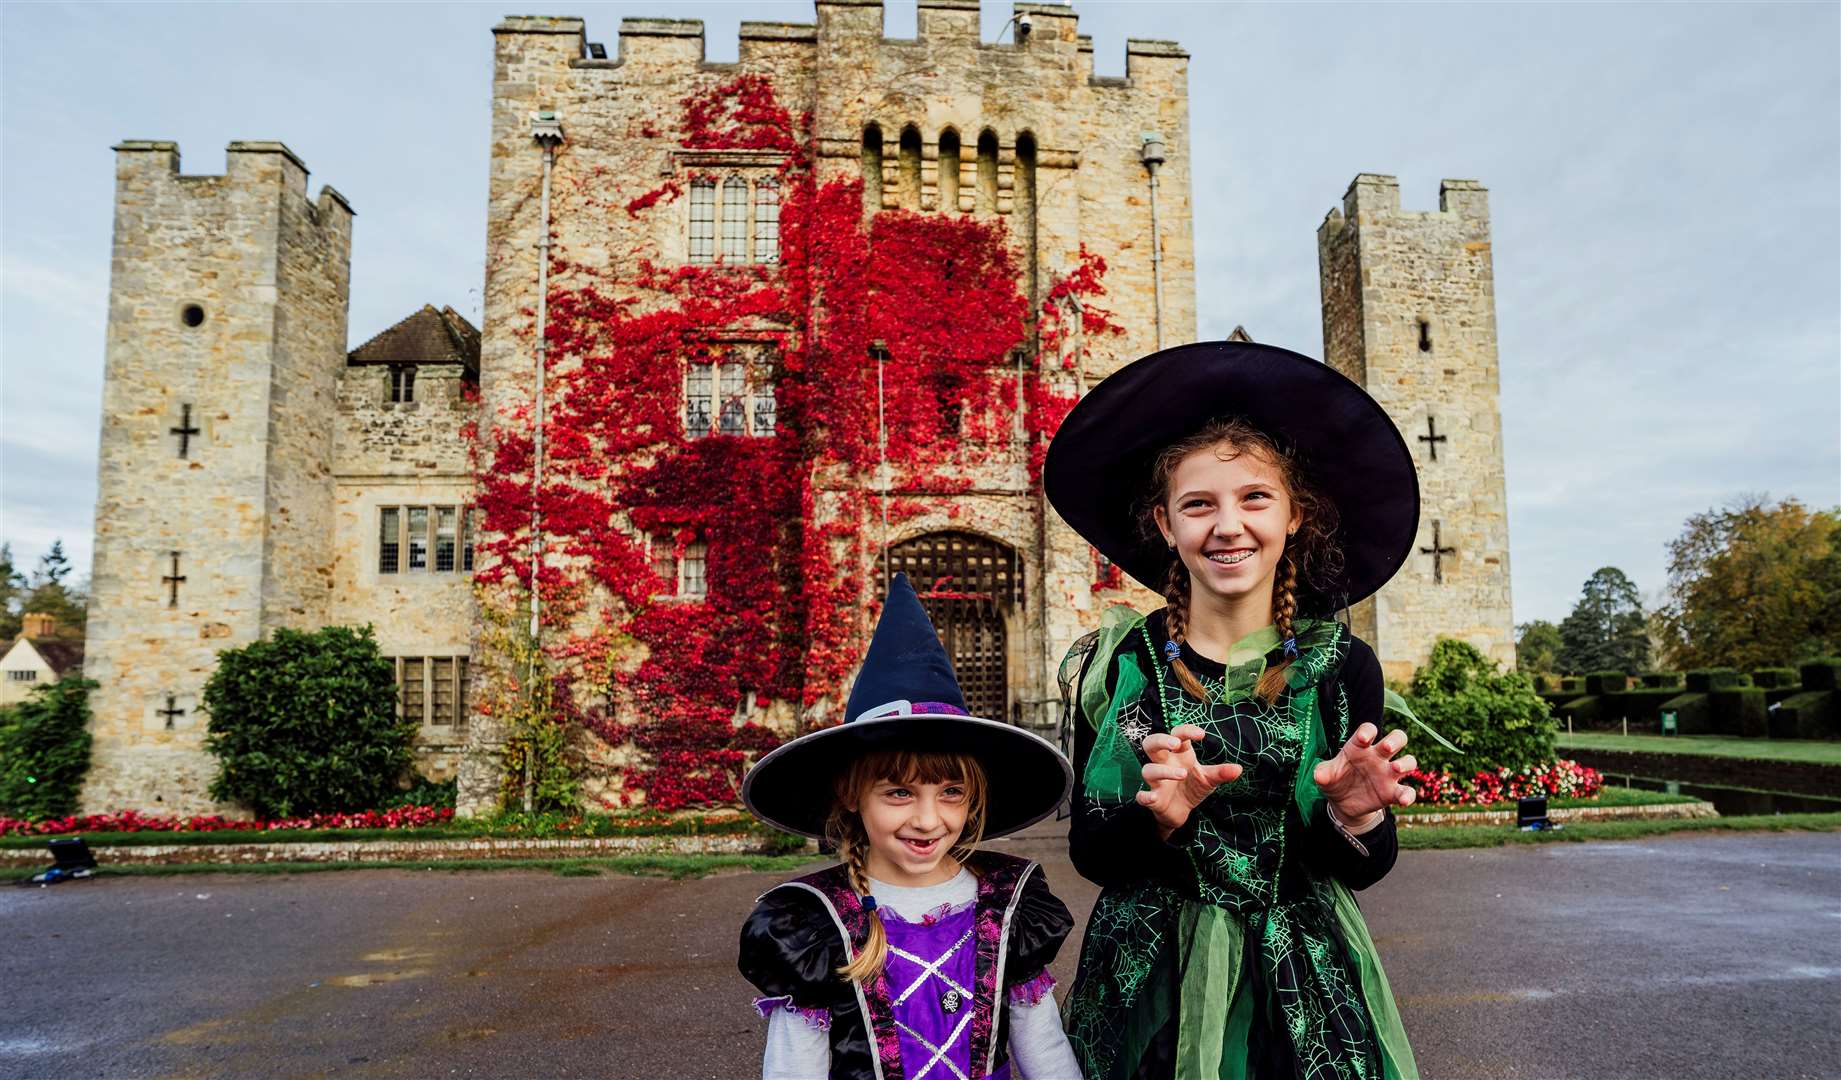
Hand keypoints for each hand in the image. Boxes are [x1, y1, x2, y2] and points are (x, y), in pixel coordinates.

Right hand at [1137, 724, 1243, 839]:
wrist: (1181, 811)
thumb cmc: (1192, 787)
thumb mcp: (1209, 779)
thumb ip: (1221, 773)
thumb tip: (1238, 769)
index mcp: (1179, 754)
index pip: (1177, 734)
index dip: (1186, 731)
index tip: (1201, 735)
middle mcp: (1164, 763)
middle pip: (1151, 743)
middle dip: (1160, 740)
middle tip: (1175, 744)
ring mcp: (1156, 781)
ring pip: (1149, 769)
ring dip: (1163, 771)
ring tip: (1182, 773)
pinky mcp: (1153, 799)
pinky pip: (1142, 796)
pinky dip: (1144, 797)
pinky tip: (1152, 797)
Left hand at [1312, 723, 1416, 828]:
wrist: (1342, 804)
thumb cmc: (1335, 780)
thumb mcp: (1325, 776)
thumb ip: (1323, 772)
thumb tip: (1319, 775)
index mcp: (1359, 747)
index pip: (1368, 730)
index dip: (1367, 731)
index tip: (1363, 737)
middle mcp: (1378, 757)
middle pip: (1397, 738)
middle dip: (1395, 740)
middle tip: (1386, 747)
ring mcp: (1388, 774)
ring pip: (1409, 761)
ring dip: (1406, 763)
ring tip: (1395, 768)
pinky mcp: (1393, 793)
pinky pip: (1407, 791)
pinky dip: (1409, 795)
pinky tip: (1403, 800)